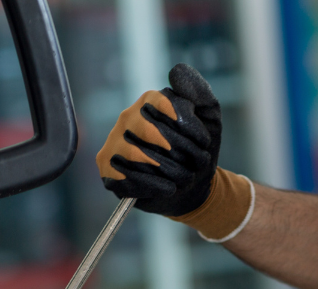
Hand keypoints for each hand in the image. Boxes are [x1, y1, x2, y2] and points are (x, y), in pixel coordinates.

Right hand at [96, 63, 220, 215]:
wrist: (190, 188)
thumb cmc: (197, 151)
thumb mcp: (208, 119)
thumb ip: (199, 93)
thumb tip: (176, 70)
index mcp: (149, 101)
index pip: (164, 105)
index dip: (188, 127)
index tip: (204, 143)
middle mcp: (127, 118)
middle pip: (150, 130)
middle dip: (180, 151)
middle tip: (197, 164)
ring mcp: (114, 143)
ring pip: (137, 154)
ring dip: (169, 170)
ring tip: (185, 178)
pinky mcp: (108, 169)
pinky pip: (126, 176)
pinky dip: (153, 185)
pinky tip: (169, 188)